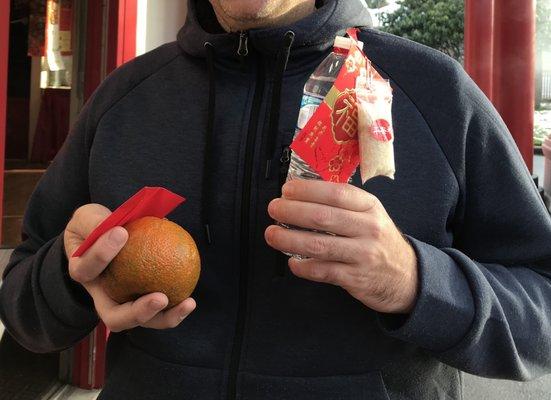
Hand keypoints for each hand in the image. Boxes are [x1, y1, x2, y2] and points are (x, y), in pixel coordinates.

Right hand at [64, 204, 195, 331]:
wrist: (103, 237)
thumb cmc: (95, 226)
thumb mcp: (88, 217)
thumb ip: (96, 221)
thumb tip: (117, 227)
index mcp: (83, 273)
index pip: (87, 270)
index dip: (101, 254)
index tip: (122, 232)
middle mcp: (101, 295)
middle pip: (115, 317)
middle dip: (138, 312)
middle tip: (159, 298)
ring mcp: (122, 303)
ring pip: (142, 320)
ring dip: (165, 317)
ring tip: (187, 303)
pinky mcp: (142, 302)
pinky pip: (160, 310)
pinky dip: (176, 307)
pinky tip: (191, 299)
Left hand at [265, 180, 417, 313]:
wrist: (406, 277)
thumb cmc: (379, 241)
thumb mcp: (370, 215)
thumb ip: (343, 204)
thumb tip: (301, 192)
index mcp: (370, 207)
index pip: (337, 193)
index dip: (308, 190)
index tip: (287, 189)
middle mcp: (369, 229)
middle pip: (323, 217)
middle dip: (292, 211)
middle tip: (274, 209)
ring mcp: (363, 255)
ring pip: (319, 245)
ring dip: (289, 238)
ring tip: (272, 233)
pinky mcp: (355, 278)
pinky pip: (322, 271)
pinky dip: (303, 266)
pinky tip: (292, 261)